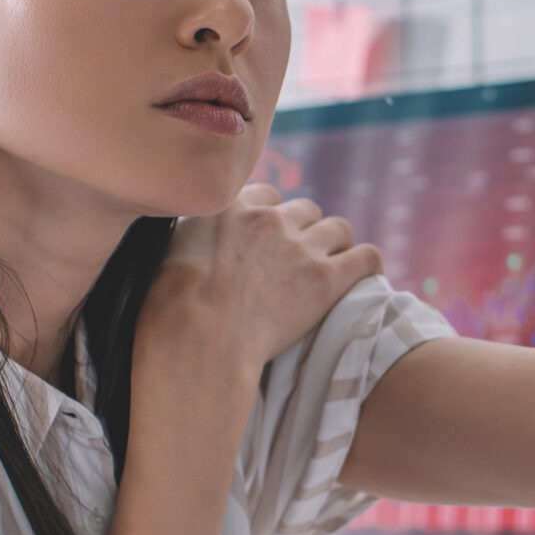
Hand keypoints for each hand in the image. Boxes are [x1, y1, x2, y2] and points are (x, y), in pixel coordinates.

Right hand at [141, 185, 384, 380]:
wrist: (195, 337)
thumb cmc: (170, 307)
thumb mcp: (167, 253)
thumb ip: (191, 235)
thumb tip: (191, 240)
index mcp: (231, 206)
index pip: (266, 197)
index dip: (269, 219)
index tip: (266, 242)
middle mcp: (269, 218)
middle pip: (304, 210)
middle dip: (303, 232)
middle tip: (296, 262)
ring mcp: (301, 246)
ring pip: (337, 228)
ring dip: (335, 246)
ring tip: (330, 267)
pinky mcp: (325, 279)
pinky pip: (366, 256)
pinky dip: (367, 264)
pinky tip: (364, 274)